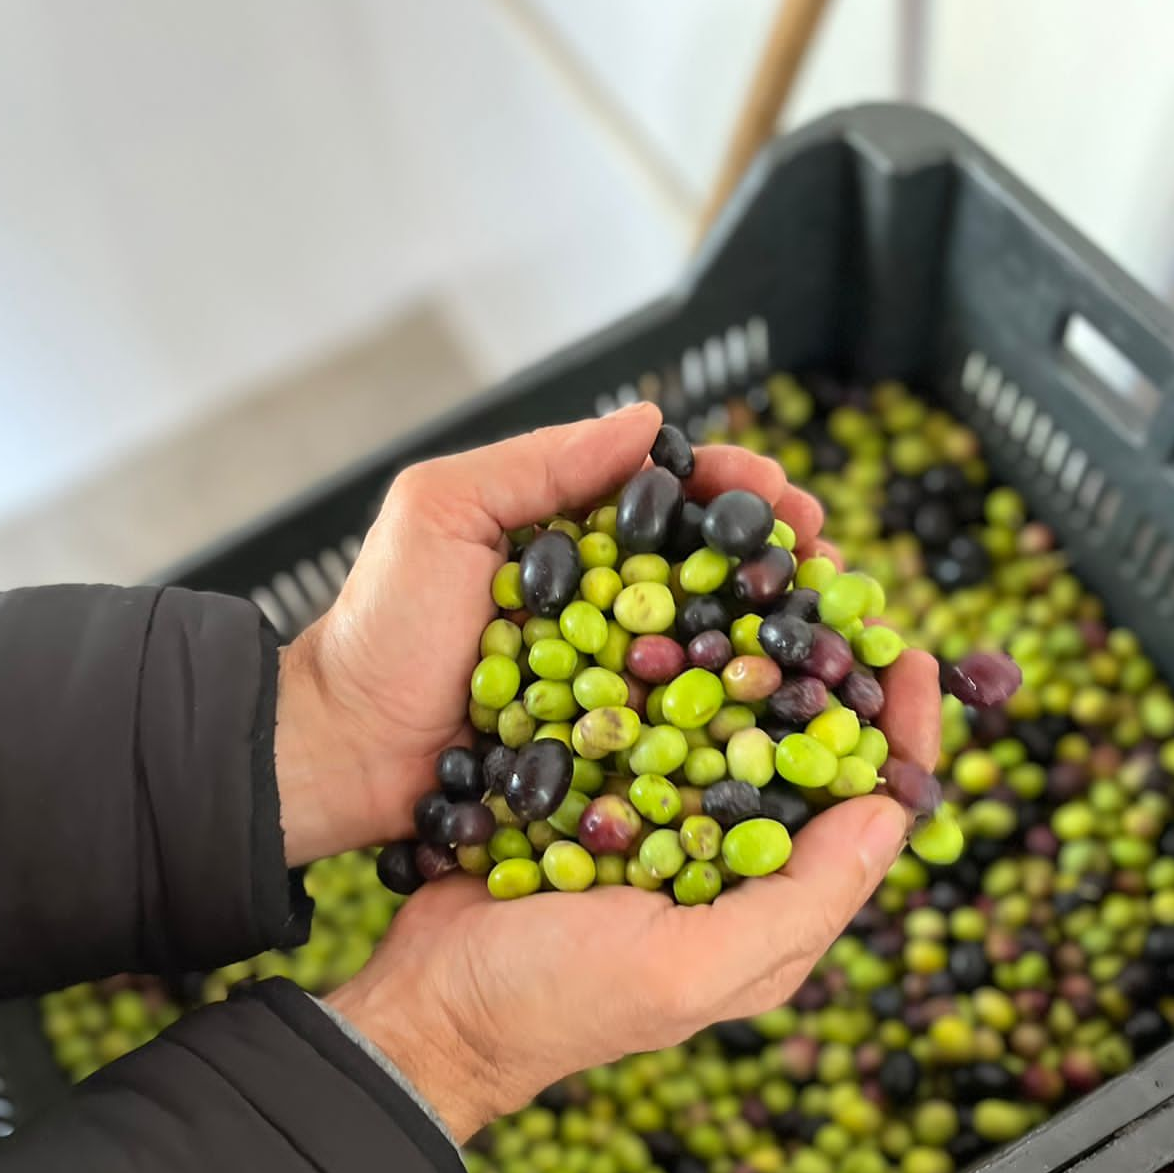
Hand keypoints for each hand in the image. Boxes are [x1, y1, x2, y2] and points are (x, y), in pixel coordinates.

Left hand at [273, 404, 825, 866]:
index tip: (786, 497)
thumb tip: (650, 420)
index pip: (672, 502)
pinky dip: (739, 718)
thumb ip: (538, 464)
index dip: (737, 494)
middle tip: (830, 563)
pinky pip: (683, 731)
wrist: (341, 749)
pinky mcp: (608, 752)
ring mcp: (609, 682)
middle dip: (777, 564)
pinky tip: (789, 712)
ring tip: (832, 633)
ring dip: (775, 639)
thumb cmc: (380, 627)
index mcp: (569, 543)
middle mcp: (601, 610)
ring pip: (710, 652)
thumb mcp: (441, 512)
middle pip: (709, 576)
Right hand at [328, 645, 939, 1143]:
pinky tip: (677, 613)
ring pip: (733, 727)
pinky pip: (654, 721)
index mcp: (772, 912)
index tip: (909, 656)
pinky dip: (674, 667)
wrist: (428, 1000)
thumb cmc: (555, 1001)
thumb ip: (801, 899)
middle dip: (834, 675)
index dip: (901, 738)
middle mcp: (729, 863)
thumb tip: (895, 811)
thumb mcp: (689, 967)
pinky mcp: (601, 792)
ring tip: (769, 582)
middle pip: (808, 757)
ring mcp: (663, 823)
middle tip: (841, 592)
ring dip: (757, 656)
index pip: (868, 816)